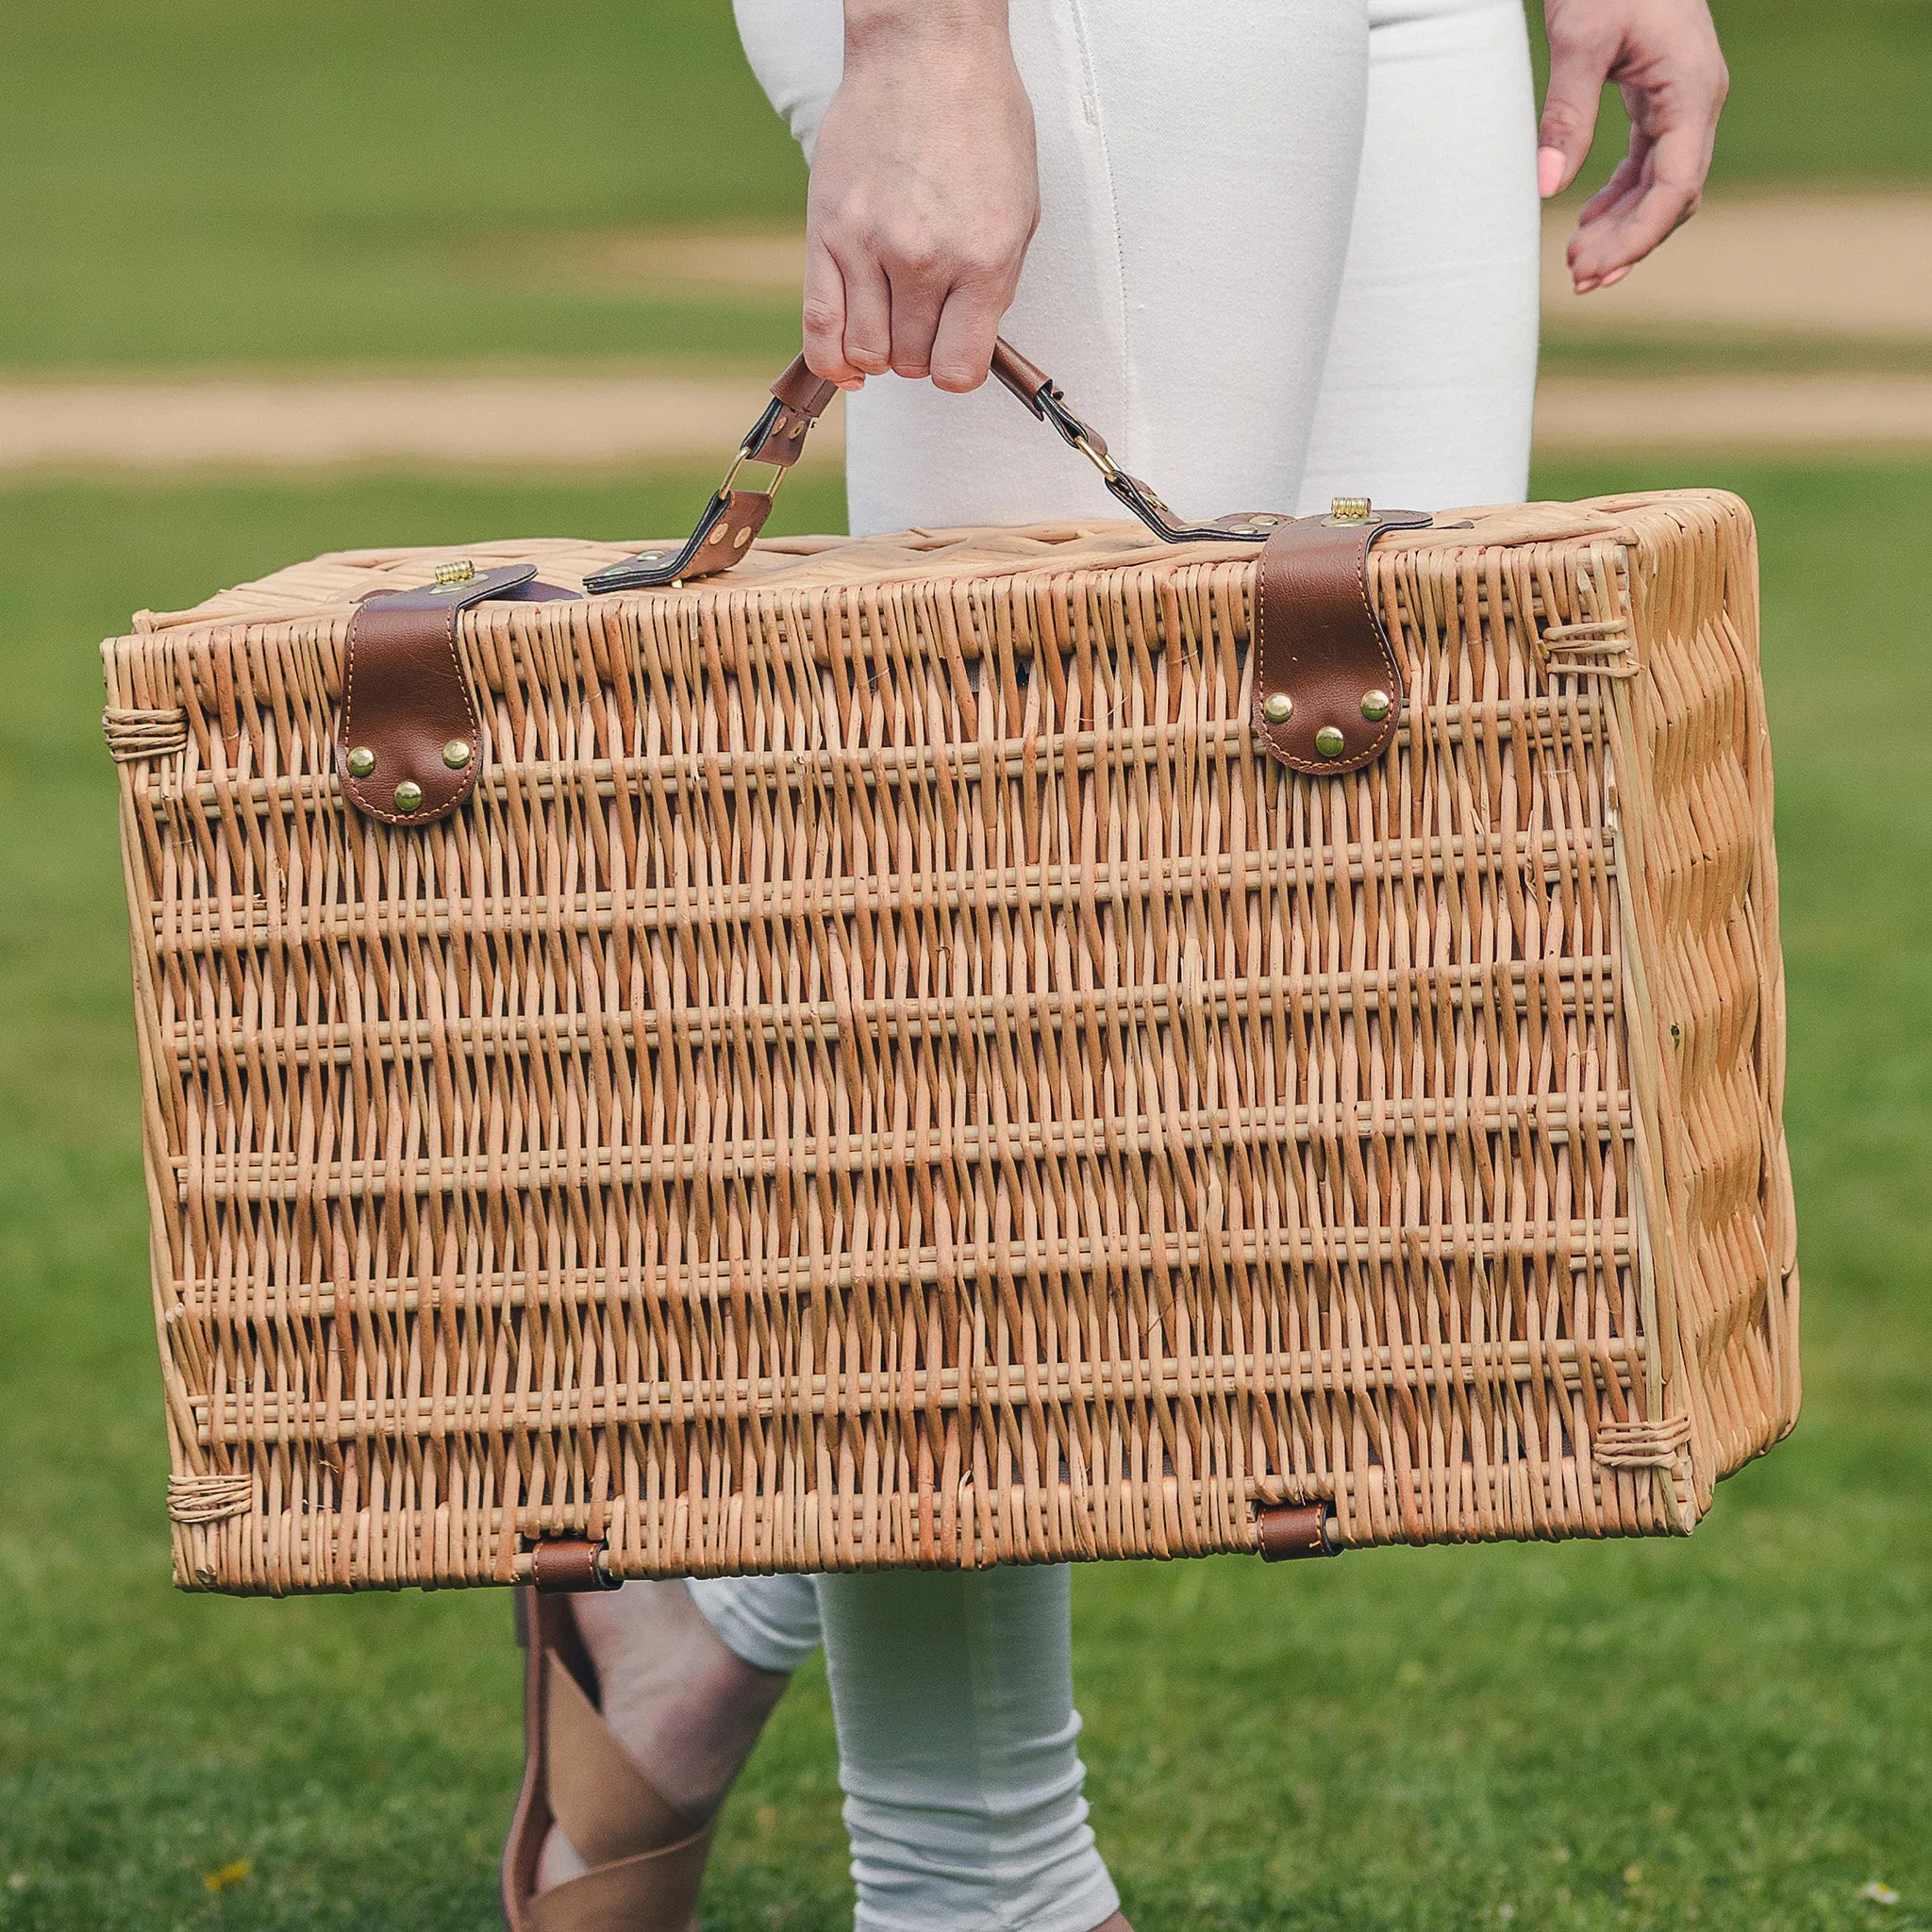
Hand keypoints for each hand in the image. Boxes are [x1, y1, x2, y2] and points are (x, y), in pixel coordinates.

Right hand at [803, 1, 1037, 391]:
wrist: (927, 49)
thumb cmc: (980, 121)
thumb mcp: (1020, 210)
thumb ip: (992, 286)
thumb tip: (965, 344)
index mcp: (984, 258)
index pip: (959, 369)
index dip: (957, 369)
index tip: (955, 352)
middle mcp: (925, 258)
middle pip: (912, 362)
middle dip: (921, 352)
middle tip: (925, 319)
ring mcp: (870, 245)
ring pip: (867, 351)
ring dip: (880, 351)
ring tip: (891, 320)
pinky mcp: (828, 230)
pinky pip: (819, 325)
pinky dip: (830, 359)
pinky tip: (845, 365)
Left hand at [1538, 0, 1728, 292]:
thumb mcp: (1579, 37)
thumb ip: (1565, 112)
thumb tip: (1546, 188)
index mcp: (1693, 90)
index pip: (1677, 187)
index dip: (1637, 237)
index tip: (1592, 269)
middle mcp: (1698, 102)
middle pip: (1674, 197)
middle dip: (1628, 244)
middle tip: (1576, 281)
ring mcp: (1683, 102)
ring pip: (1662, 187)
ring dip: (1623, 229)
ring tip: (1576, 264)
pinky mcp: (1660, 100)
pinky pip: (1648, 166)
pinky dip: (1619, 200)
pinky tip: (1585, 224)